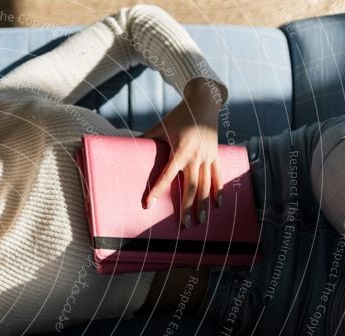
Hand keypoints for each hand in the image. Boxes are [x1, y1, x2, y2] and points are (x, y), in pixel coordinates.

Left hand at [140, 78, 223, 227]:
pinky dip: (218, 191)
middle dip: (187, 206)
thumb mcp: (159, 126)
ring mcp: (208, 156)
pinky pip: (218, 176)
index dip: (157, 190)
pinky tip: (217, 206)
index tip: (148, 204)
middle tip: (183, 225)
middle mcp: (196, 155)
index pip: (167, 174)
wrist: (203, 102)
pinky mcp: (216, 155)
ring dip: (203, 204)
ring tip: (200, 222)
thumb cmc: (177, 116)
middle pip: (191, 186)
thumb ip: (144, 138)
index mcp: (180, 149)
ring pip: (206, 185)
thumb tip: (125, 147)